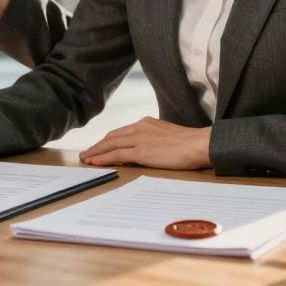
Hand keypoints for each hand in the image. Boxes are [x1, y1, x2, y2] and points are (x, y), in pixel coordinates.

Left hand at [79, 117, 211, 169]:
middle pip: (112, 136)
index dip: (108, 140)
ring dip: (95, 152)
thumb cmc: (190, 144)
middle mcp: (140, 127)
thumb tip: (150, 149)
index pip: (121, 132)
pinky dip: (102, 158)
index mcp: (147, 123)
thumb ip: (156, 139)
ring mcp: (140, 138)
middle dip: (97, 146)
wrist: (200, 144)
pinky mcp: (141, 151)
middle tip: (86, 154)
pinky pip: (116, 154)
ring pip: (110, 144)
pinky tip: (94, 162)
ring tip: (85, 159)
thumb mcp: (169, 136)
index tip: (99, 146)